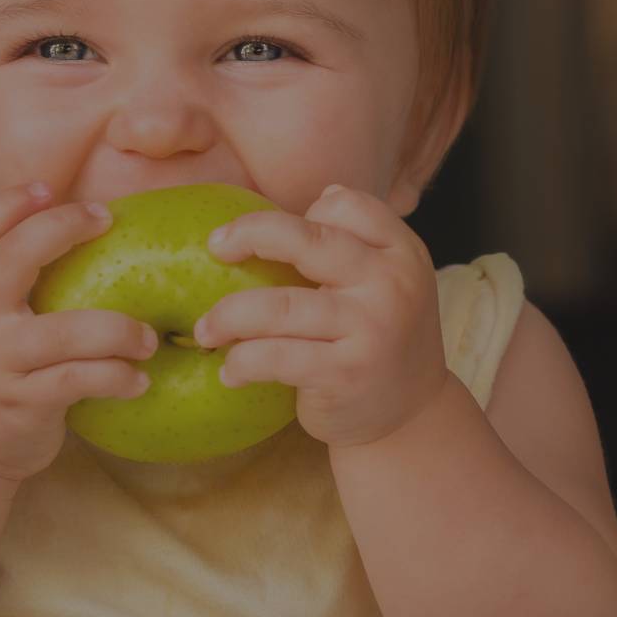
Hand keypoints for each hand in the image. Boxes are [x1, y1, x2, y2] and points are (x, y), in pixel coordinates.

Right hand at [0, 182, 157, 482]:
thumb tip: (77, 230)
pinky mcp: (22, 402)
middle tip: (105, 221)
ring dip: (121, 330)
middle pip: (14, 257)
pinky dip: (118, 377)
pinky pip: (81, 379)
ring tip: (148, 339)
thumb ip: (5, 282)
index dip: (8, 203)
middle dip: (65, 228)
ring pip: (67, 330)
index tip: (48, 188)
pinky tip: (137, 380)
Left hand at [192, 184, 450, 447]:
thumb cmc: (383, 339)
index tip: (277, 238)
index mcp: (401, 252)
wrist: (412, 416)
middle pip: (306, 240)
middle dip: (249, 236)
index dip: (305, 212)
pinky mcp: (344, 373)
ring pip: (278, 306)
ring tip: (205, 331)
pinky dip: (242, 362)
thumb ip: (356, 244)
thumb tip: (315, 200)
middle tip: (215, 248)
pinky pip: (276, 357)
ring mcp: (370, 329)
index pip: (347, 205)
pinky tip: (230, 371)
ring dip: (227, 317)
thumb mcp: (388, 283)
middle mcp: (390, 284)